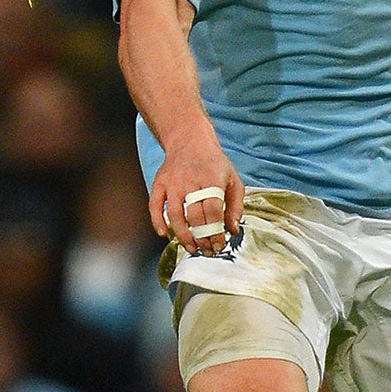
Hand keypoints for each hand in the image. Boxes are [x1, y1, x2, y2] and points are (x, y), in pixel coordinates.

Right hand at [149, 132, 243, 256]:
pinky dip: (157, 221)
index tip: (219, 244)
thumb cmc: (214, 164)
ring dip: (183, 235)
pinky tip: (164, 234)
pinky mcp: (160, 183)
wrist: (190, 141)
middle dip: (202, 238)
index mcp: (212, 180)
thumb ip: (236, 206)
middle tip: (207, 250)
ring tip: (191, 247)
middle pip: (195, 217)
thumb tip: (233, 229)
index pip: (213, 212)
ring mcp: (173, 183)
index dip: (216, 232)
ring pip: (175, 215)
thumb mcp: (233, 180)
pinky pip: (154, 205)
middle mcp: (191, 181)